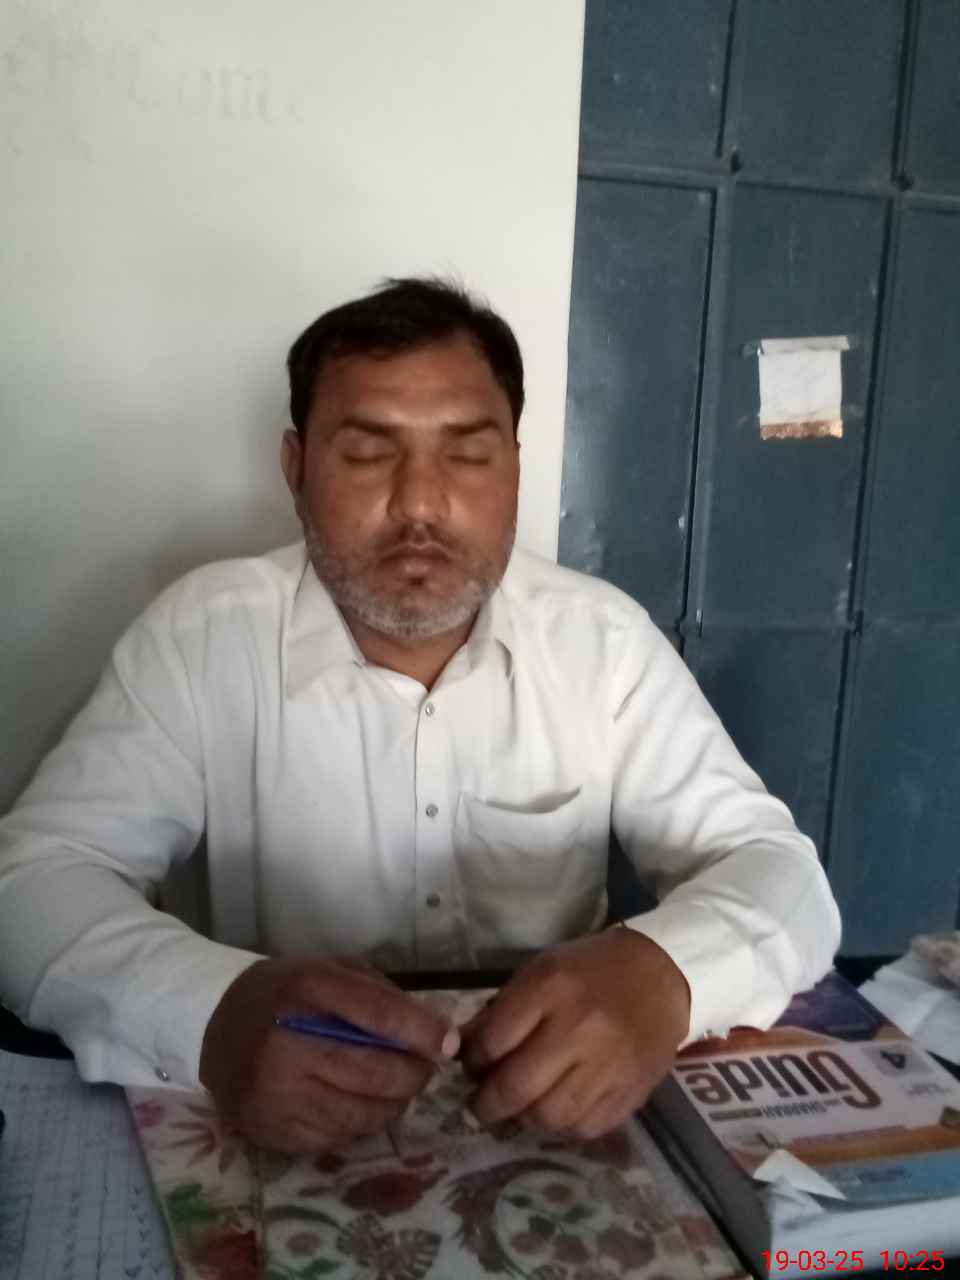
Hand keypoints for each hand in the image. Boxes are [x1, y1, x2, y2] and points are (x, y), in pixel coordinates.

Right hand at [199, 955, 458, 1152]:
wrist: (213, 1026)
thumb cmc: (284, 993)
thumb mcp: (327, 970)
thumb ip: (378, 993)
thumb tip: (430, 1026)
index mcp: (307, 989)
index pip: (377, 1013)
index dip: (421, 1031)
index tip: (448, 1043)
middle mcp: (287, 1042)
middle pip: (374, 1072)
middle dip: (414, 1074)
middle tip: (425, 1069)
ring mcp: (275, 1092)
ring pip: (359, 1114)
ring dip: (393, 1105)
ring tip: (399, 1090)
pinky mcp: (269, 1129)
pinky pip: (334, 1138)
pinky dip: (359, 1124)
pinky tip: (360, 1106)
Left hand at [459, 928, 689, 1138]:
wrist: (660, 975)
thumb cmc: (591, 969)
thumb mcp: (541, 971)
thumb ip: (502, 1010)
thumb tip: (464, 1050)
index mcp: (551, 988)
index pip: (494, 1041)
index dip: (473, 1061)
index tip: (469, 1067)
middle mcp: (579, 1028)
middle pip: (517, 1087)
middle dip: (486, 1105)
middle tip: (477, 1107)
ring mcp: (609, 1065)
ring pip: (549, 1117)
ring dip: (523, 1120)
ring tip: (516, 1111)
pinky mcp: (632, 1091)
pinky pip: (585, 1128)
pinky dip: (562, 1128)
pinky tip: (554, 1112)